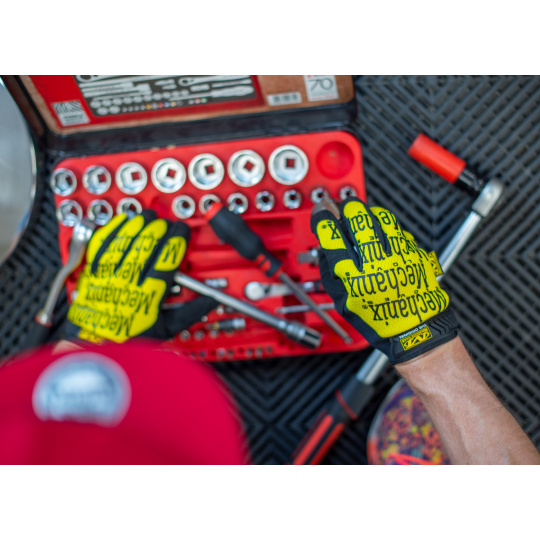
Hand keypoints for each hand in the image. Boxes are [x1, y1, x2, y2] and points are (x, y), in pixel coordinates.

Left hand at [64, 210, 214, 343]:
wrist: (92, 347)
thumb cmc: (128, 340)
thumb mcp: (164, 330)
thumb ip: (189, 313)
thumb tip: (210, 302)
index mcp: (148, 297)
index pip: (165, 261)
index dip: (176, 242)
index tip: (182, 232)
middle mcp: (127, 282)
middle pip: (145, 246)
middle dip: (158, 229)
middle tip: (167, 223)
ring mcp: (108, 275)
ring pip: (124, 242)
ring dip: (137, 225)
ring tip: (148, 216)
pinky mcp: (92, 272)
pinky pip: (101, 245)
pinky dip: (112, 230)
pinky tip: (121, 222)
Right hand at [310, 197, 458, 363]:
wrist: (414, 330)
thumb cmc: (377, 318)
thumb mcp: (343, 300)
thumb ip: (332, 271)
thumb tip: (327, 243)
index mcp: (354, 278)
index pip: (332, 235)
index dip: (322, 219)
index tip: (321, 216)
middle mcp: (377, 264)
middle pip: (358, 218)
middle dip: (347, 207)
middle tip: (344, 209)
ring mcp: (399, 256)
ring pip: (382, 217)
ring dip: (368, 212)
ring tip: (363, 217)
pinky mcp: (415, 254)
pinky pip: (398, 230)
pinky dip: (387, 228)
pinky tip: (382, 235)